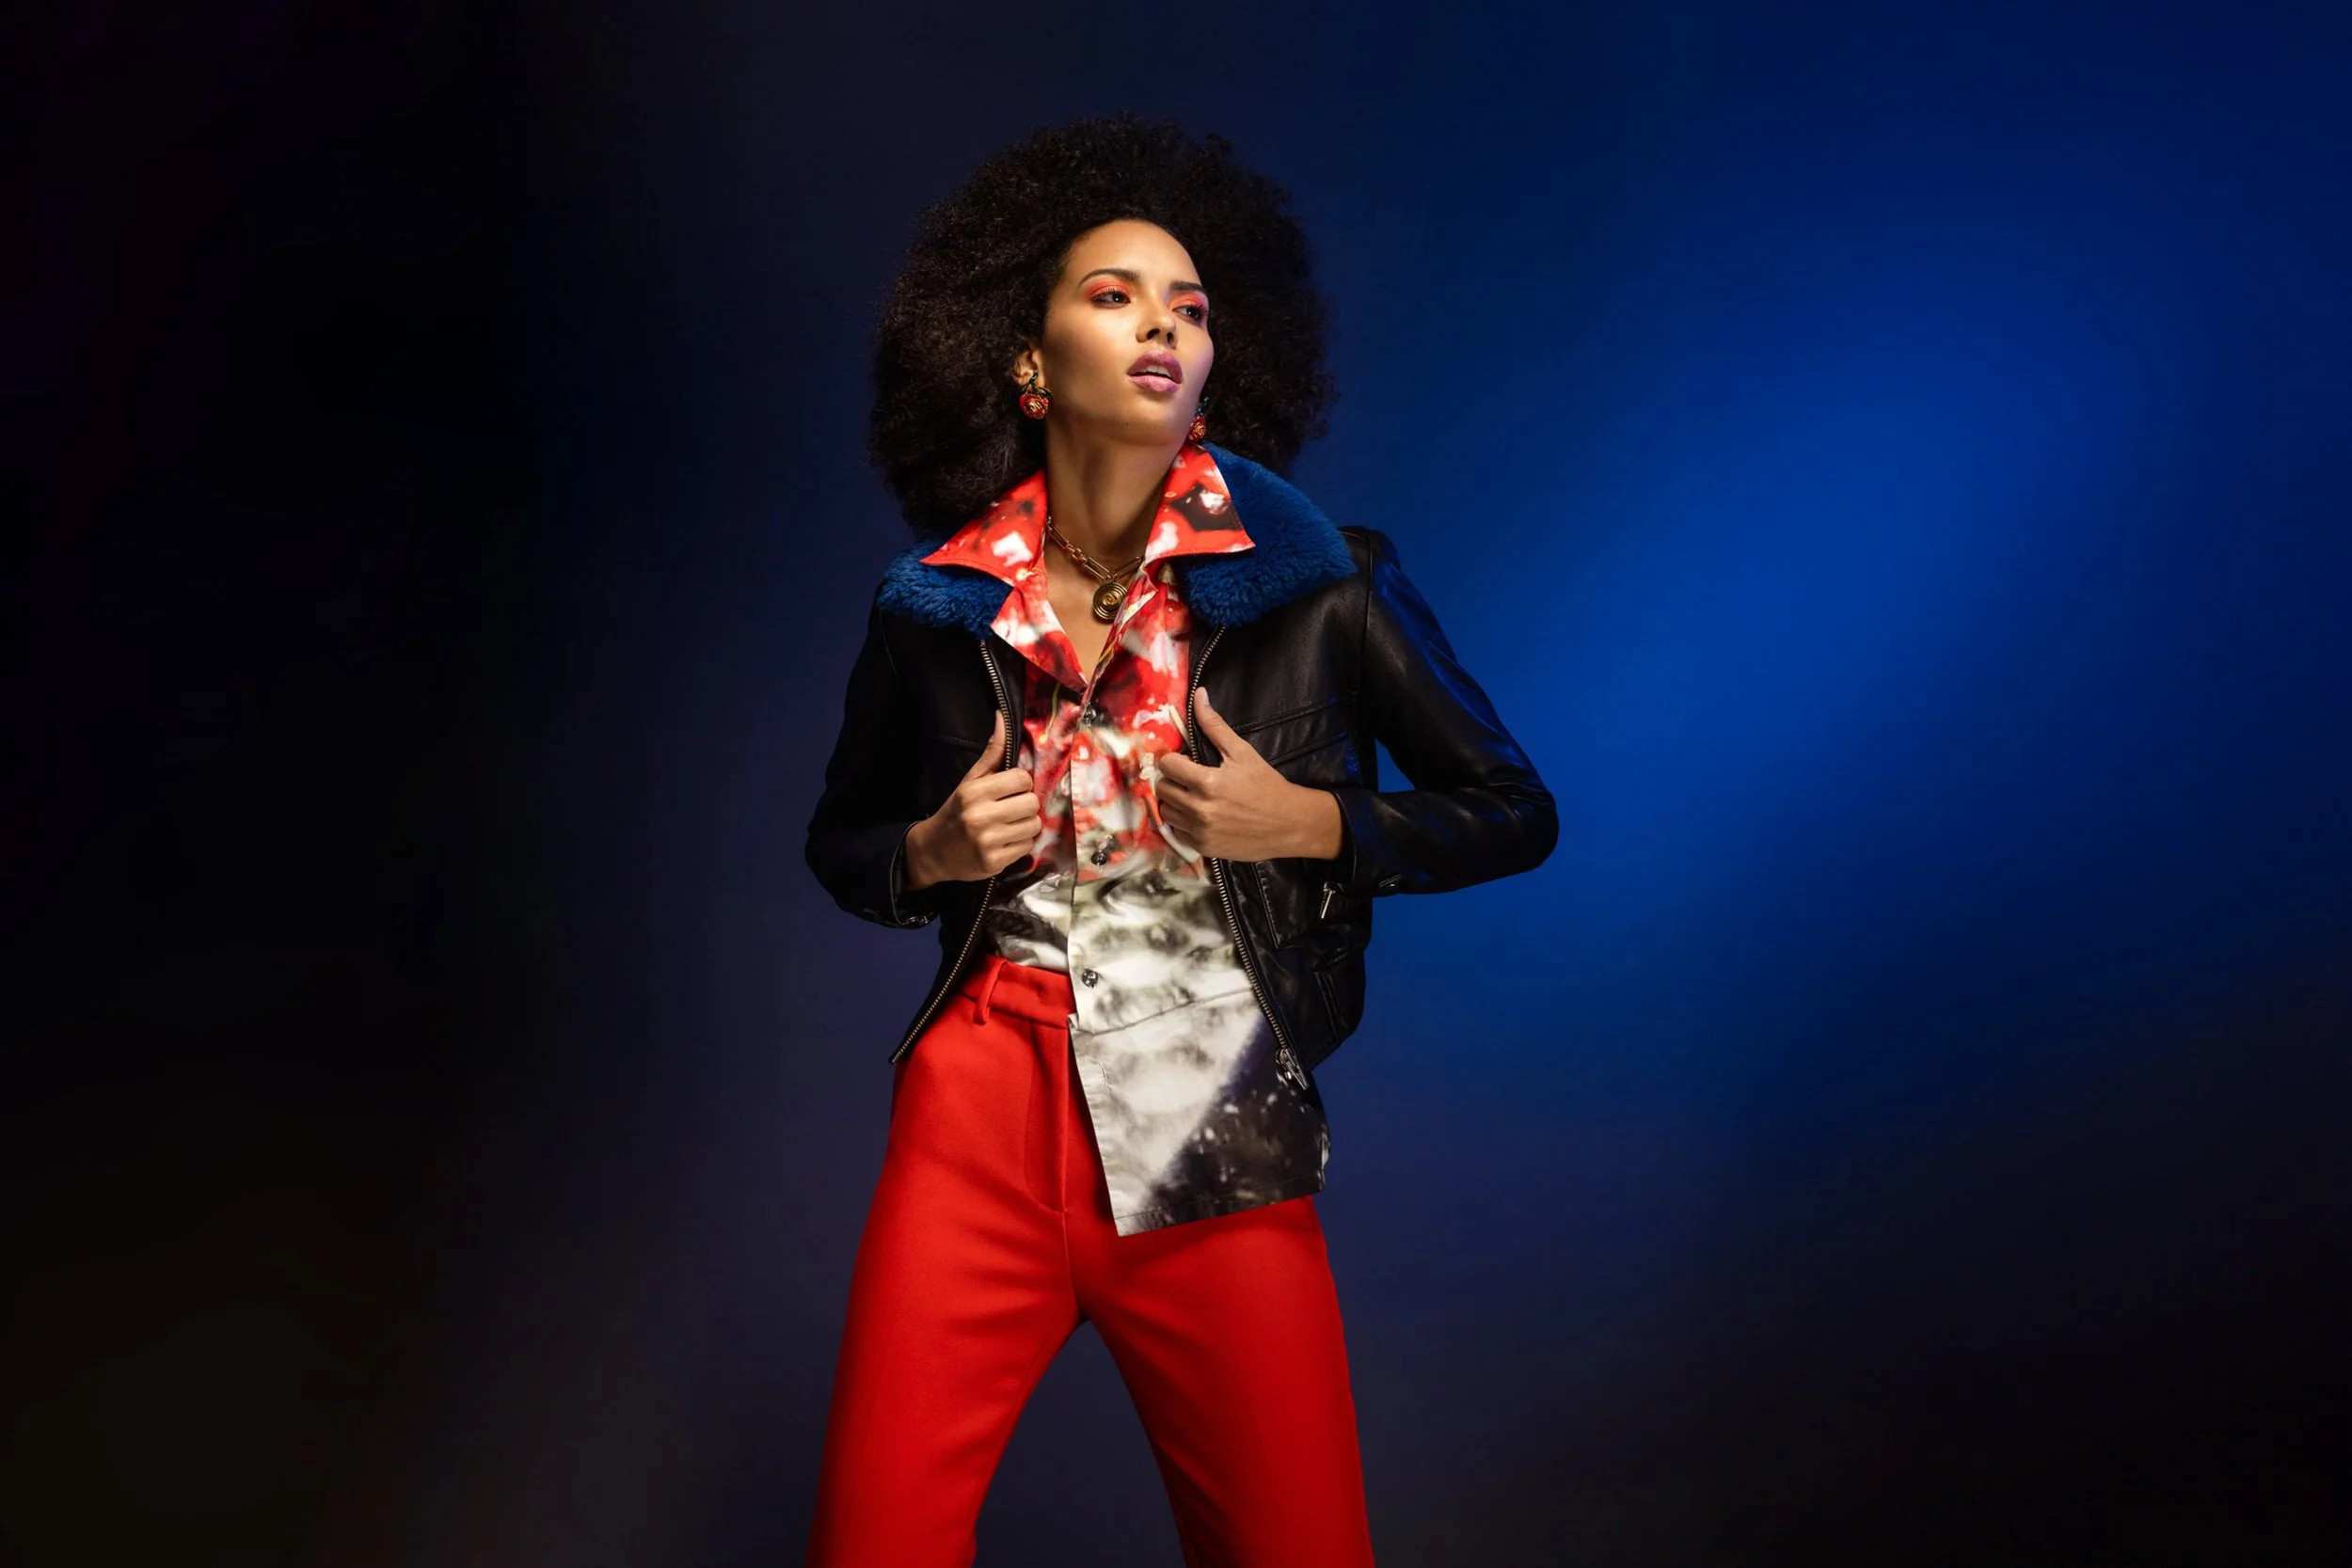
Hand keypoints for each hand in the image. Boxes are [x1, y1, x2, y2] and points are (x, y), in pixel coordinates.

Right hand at [904, 711, 1041, 887]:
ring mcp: (988, 842)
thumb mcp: (970, 780)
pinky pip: (1027, 847)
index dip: (1021, 784)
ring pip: (1034, 826)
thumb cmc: (956, 810)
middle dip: (1025, 805)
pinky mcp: (995, 863)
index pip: (1022, 779)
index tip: (1010, 790)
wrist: (933, 851)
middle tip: (1011, 808)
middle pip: (1032, 803)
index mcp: (975, 792)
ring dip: (1025, 825)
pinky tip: (1004, 841)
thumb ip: (992, 752)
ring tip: (1008, 825)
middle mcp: (981, 817)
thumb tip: (1002, 717)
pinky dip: (1020, 843)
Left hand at [1156, 687, 1343, 861]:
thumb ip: (1215, 726)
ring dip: (1175, 801)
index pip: (1167, 765)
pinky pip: (1177, 832)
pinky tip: (1200, 815)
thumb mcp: (1242, 752)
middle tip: (1188, 777)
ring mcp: (1200, 831)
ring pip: (1166, 812)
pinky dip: (1183, 823)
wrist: (1289, 823)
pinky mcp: (1203, 848)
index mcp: (1206, 782)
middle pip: (1162, 788)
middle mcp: (1199, 809)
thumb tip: (1199, 695)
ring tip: (1193, 796)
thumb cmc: (1266, 785)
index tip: (1184, 760)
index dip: (1173, 758)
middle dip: (1172, 779)